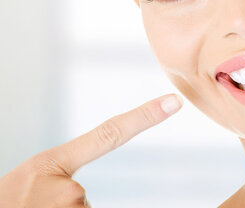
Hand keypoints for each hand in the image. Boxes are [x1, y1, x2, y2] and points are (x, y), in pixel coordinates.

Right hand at [0, 94, 182, 206]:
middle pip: (83, 198)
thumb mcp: (27, 185)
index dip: (143, 118)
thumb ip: (58, 181)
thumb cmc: (6, 204)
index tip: (174, 102)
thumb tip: (80, 195)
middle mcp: (67, 187)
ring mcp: (71, 206)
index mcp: (50, 164)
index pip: (108, 134)